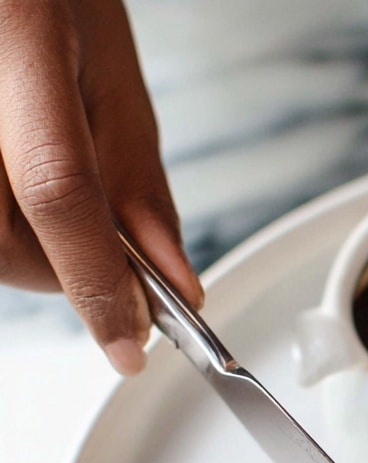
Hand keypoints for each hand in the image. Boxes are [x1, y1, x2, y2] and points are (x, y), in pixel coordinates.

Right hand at [0, 0, 201, 372]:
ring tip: (47, 193)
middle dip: (65, 271)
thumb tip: (172, 284)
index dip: (97, 281)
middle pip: (6, 240)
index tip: (130, 345)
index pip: (58, 190)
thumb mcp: (110, 70)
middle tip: (100, 248)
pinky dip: (7, 229)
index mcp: (18, 34)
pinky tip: (15, 191)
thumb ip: (139, 182)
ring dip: (31, 252)